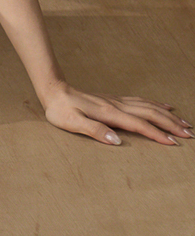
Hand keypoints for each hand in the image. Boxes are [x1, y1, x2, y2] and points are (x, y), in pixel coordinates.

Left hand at [42, 83, 192, 146]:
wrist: (54, 91)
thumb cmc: (61, 110)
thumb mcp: (72, 123)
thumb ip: (94, 130)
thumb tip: (116, 141)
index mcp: (110, 114)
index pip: (139, 125)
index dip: (157, 134)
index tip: (174, 143)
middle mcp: (117, 106)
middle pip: (150, 114)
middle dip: (171, 124)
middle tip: (190, 135)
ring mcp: (117, 101)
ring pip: (149, 106)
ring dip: (168, 115)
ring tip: (184, 123)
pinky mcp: (115, 100)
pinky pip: (141, 101)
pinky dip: (156, 105)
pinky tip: (164, 106)